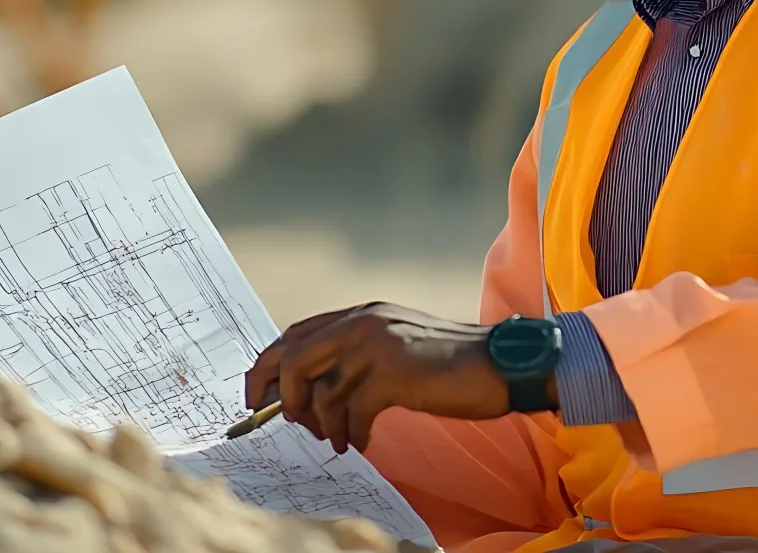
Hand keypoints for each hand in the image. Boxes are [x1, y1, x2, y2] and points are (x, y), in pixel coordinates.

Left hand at [242, 302, 515, 454]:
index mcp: (361, 314)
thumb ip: (354, 358)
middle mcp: (363, 322)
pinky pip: (351, 411)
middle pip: (292, 357)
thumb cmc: (446, 366)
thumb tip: (303, 395)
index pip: (294, 334)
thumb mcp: (394, 349)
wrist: (498, 364)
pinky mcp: (393, 373)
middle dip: (282, 397)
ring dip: (324, 426)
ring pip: (321, 392)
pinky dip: (352, 434)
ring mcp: (377, 345)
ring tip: (342, 440)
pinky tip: (364, 442)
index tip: (259, 398)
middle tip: (292, 423)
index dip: (268, 367)